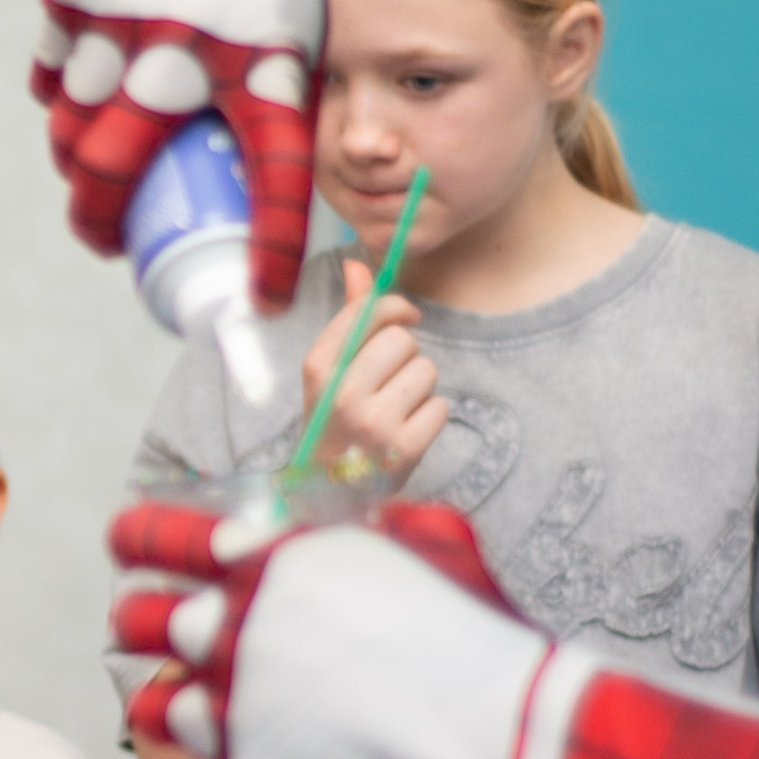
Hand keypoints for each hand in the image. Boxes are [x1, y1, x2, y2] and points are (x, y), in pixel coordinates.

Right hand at [33, 0, 344, 295]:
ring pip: (69, 129)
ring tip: (93, 172)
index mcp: (263, 67)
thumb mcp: (302, 38)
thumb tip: (240, 203)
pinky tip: (77, 102)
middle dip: (102, 225)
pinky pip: (51, 71)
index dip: (271, 254)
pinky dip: (59, 97)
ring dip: (76, 164)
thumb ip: (268, 113)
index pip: (273, 185)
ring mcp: (119, 16)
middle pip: (114, 176)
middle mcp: (185, 51)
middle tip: (110, 238)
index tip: (264, 303)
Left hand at [111, 502, 547, 758]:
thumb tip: (372, 519)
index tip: (123, 543)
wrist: (502, 730)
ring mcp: (233, 714)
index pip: (158, 537)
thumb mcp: (429, 537)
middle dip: (142, 621)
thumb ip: (376, 527)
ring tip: (216, 712)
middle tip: (160, 633)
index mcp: (264, 563)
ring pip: (162, 709)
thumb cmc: (474, 625)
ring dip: (186, 707)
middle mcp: (231, 633)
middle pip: (137, 621)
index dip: (135, 537)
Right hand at [300, 258, 448, 480]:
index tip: (405, 318)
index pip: (369, 312)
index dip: (395, 309)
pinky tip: (406, 432)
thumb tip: (358, 264)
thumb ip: (349, 318)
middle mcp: (343, 393)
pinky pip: (440, 406)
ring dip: (418, 388)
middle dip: (404, 357)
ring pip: (426, 371)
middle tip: (388, 384)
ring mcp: (375, 422)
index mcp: (318, 367)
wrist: (328, 494)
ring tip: (395, 411)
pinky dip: (429, 418)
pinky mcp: (405, 448)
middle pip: (403, 340)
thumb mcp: (327, 373)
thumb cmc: (332, 423)